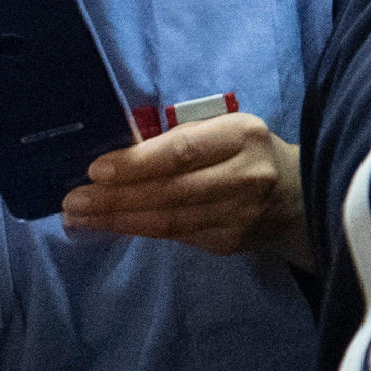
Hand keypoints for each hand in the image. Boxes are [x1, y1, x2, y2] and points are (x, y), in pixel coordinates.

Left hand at [63, 111, 306, 263]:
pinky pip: (177, 236)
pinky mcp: (231, 241)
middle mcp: (247, 175)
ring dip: (119, 219)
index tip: (96, 170)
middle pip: (172, 190)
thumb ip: (180, 138)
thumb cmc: (243, 151)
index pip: (183, 150)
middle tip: (74, 200)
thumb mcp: (223, 129)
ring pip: (170, 220)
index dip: (138, 163)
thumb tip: (115, 156)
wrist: (295, 195)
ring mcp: (241, 214)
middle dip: (116, 197)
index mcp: (243, 135)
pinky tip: (111, 226)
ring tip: (80, 216)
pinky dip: (139, 231)